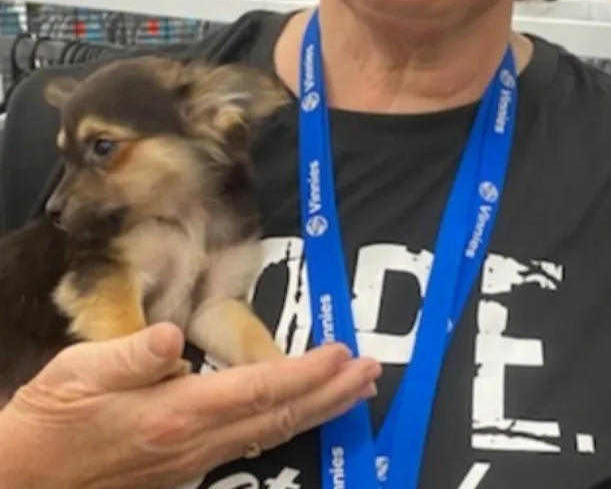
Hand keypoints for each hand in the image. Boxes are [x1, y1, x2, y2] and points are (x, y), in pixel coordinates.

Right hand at [0, 322, 379, 488]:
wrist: (22, 480)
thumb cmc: (48, 420)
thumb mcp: (77, 372)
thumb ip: (129, 355)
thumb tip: (169, 339)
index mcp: (175, 414)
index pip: (257, 389)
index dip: (306, 373)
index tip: (343, 355)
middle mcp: (193, 442)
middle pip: (278, 415)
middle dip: (331, 393)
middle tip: (372, 371)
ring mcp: (190, 460)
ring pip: (269, 432)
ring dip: (316, 408)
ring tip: (354, 388)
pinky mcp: (182, 468)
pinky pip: (247, 443)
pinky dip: (283, 423)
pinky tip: (298, 412)